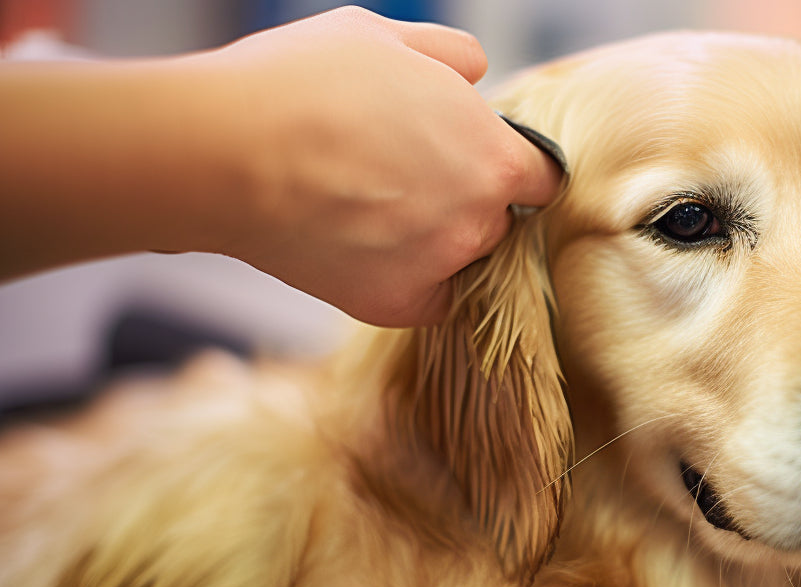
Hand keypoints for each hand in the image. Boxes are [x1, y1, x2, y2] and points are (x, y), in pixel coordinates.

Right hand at [197, 6, 562, 326]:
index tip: (475, 158)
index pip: (542, 177)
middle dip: (464, 199)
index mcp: (495, 156)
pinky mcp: (397, 304)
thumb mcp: (383, 36)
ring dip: (434, 239)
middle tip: (401, 176)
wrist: (225, 154)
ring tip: (368, 206)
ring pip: (461, 258)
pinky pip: (426, 298)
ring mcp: (440, 266)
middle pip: (498, 219)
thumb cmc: (302, 84)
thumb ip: (448, 55)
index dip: (510, 164)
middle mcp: (480, 219)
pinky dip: (404, 278)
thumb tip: (476, 72)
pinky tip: (360, 245)